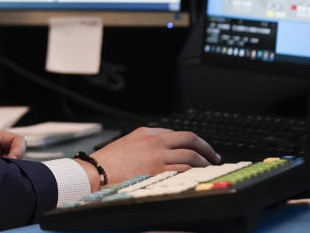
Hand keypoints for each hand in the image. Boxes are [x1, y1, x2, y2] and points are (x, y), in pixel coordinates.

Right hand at [78, 127, 220, 190]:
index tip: (198, 149)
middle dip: (206, 147)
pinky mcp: (157, 171)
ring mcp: (157, 156)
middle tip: (214, 155)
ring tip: (208, 169)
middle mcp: (155, 141)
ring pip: (190, 155)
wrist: (95, 172)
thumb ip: (146, 143)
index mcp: (147, 133)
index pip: (176, 133)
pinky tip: (198, 176)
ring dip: (203, 162)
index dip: (191, 142)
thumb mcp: (129, 143)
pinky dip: (194, 172)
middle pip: (189, 138)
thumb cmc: (109, 161)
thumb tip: (162, 150)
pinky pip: (183, 169)